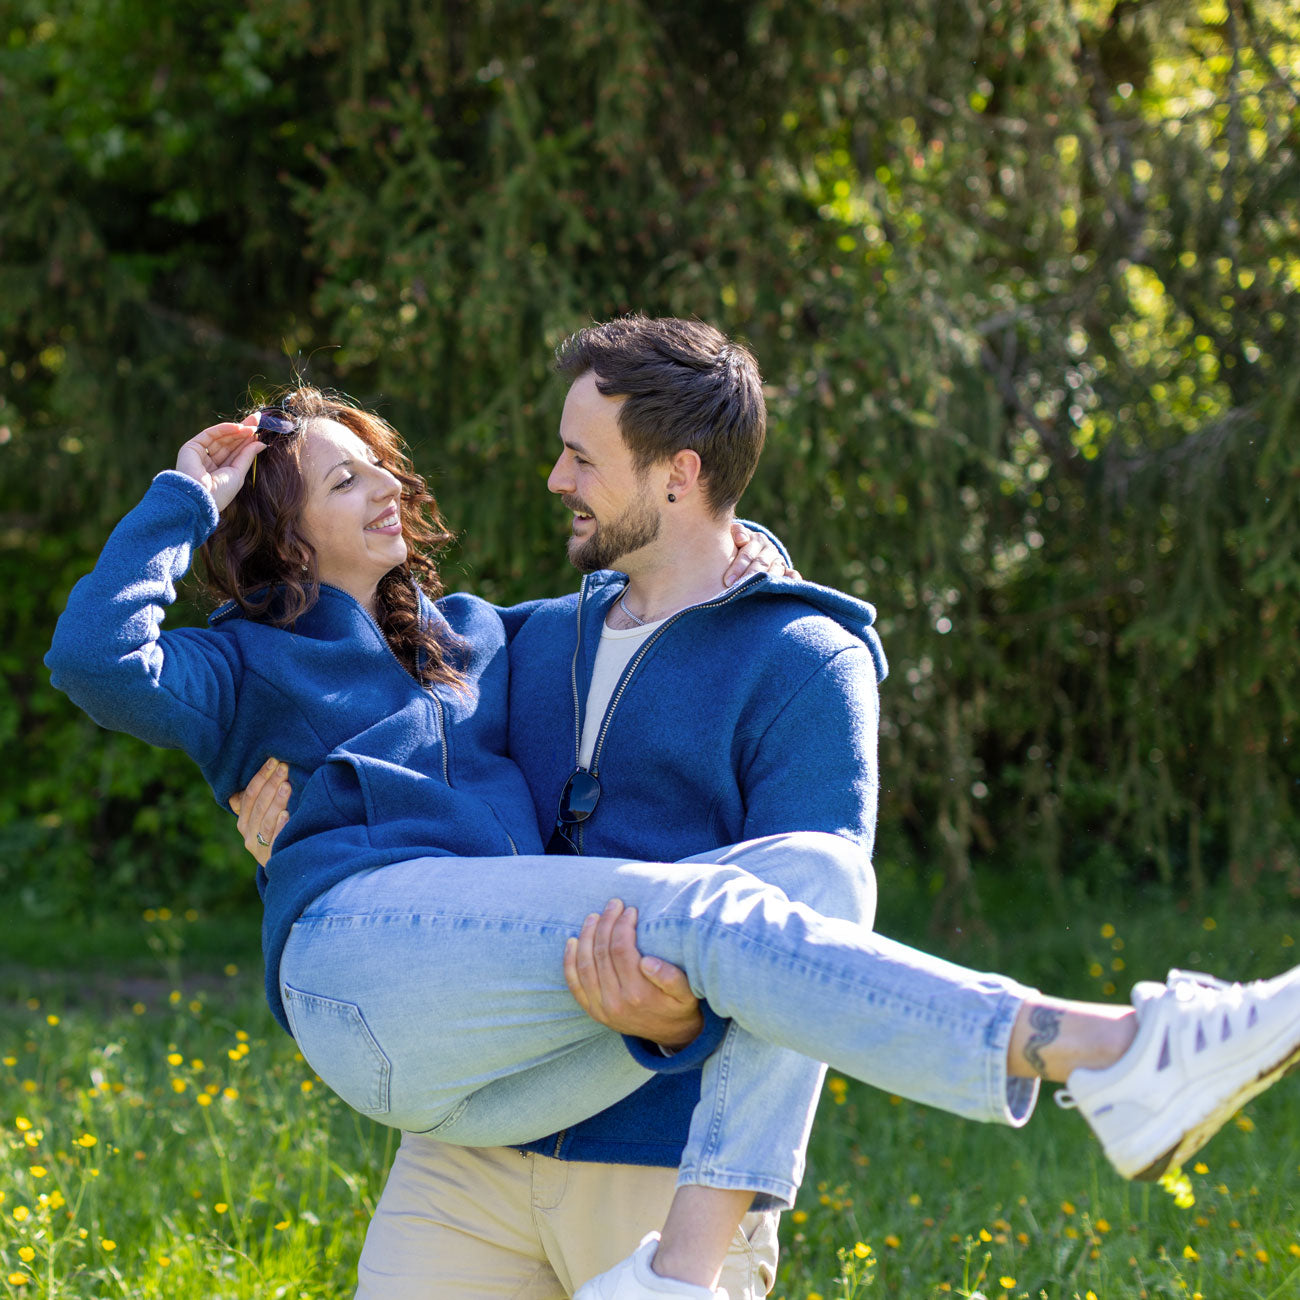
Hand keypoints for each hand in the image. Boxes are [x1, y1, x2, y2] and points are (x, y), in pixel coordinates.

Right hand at [175, 415, 264, 510]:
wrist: (200, 498)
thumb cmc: (220, 492)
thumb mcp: (238, 473)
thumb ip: (247, 456)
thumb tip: (261, 443)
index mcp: (219, 471)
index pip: (235, 452)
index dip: (246, 441)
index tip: (260, 432)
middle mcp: (209, 462)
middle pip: (228, 442)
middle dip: (243, 431)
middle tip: (258, 419)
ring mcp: (199, 454)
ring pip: (221, 437)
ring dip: (237, 430)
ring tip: (253, 425)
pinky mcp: (191, 447)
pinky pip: (210, 434)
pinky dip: (224, 429)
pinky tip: (238, 427)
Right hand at [227, 757, 291, 865]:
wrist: (284, 869)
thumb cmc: (276, 836)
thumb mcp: (263, 820)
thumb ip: (259, 801)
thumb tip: (265, 770)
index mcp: (244, 821)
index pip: (249, 794)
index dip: (261, 776)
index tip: (274, 760)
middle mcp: (248, 834)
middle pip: (258, 805)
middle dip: (271, 784)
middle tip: (284, 767)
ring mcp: (259, 847)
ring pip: (266, 820)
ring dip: (276, 801)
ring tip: (286, 786)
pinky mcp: (272, 857)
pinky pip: (275, 839)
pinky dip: (280, 826)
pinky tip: (286, 814)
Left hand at [564, 900, 703, 1049]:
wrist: (670, 1037)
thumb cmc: (679, 1007)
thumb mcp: (687, 993)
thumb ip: (671, 978)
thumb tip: (648, 961)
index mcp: (638, 994)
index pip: (621, 949)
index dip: (623, 925)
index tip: (630, 910)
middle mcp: (615, 1002)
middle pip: (602, 953)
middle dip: (606, 923)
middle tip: (613, 905)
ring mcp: (601, 1008)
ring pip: (585, 965)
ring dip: (587, 936)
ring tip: (594, 916)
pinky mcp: (593, 1011)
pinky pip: (574, 984)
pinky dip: (569, 961)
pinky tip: (572, 941)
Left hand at [722, 522, 800, 586]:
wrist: (751, 546)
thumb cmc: (737, 544)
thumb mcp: (735, 534)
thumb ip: (736, 532)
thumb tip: (741, 539)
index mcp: (757, 539)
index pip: (747, 554)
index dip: (738, 567)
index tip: (728, 581)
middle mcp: (770, 549)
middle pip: (761, 563)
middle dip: (750, 576)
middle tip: (738, 589)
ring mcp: (778, 560)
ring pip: (776, 569)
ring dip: (768, 581)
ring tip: (759, 591)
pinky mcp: (785, 570)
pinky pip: (791, 574)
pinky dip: (793, 578)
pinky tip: (793, 583)